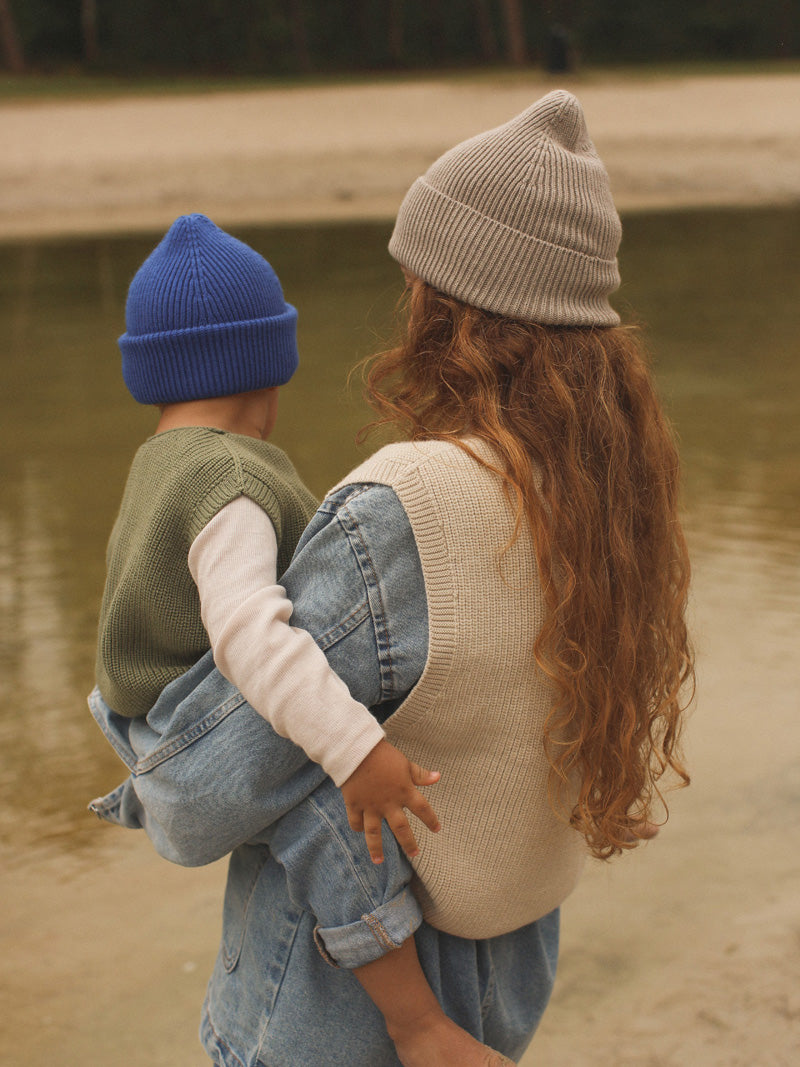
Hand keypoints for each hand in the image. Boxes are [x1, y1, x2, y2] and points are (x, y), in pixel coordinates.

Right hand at [340, 739, 440, 863]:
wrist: (356, 750)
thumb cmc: (383, 754)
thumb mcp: (404, 762)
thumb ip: (419, 774)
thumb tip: (438, 777)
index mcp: (404, 791)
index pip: (423, 809)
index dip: (431, 820)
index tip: (437, 829)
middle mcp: (388, 803)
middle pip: (401, 829)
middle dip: (409, 843)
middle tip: (415, 854)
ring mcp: (370, 806)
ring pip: (374, 833)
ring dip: (376, 848)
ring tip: (379, 862)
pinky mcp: (354, 804)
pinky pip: (355, 821)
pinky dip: (357, 827)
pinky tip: (360, 831)